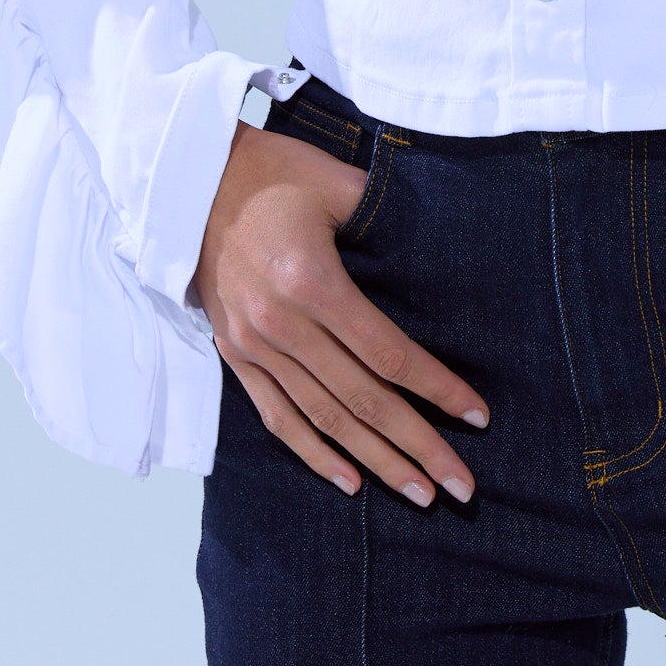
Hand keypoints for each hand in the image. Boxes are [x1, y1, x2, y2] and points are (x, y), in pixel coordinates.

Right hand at [194, 120, 488, 504]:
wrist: (188, 179)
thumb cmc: (273, 173)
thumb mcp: (336, 182)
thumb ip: (387, 214)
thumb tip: (446, 239)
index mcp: (312, 283)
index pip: (388, 354)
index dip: (437, 389)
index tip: (478, 416)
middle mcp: (281, 325)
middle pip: (362, 399)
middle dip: (418, 446)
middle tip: (462, 486)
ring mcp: (254, 346)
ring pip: (323, 418)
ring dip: (375, 461)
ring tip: (419, 493)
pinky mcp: (234, 355)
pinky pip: (276, 417)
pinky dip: (312, 453)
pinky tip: (349, 482)